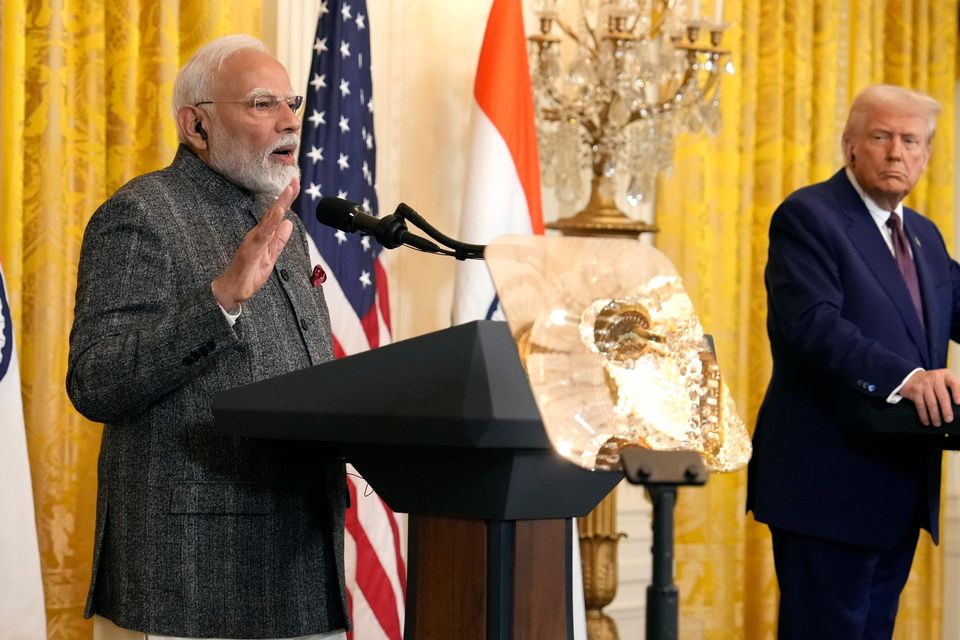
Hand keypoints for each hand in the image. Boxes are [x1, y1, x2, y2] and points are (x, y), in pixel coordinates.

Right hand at [212, 178, 298, 312]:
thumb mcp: (270, 257)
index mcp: (264, 236)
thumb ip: (279, 241)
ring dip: (280, 204)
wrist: (231, 292)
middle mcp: (258, 235)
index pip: (277, 215)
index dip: (287, 200)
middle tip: (295, 179)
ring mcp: (254, 241)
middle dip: (285, 196)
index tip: (296, 184)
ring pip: (269, 220)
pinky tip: (279, 213)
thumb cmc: (248, 275)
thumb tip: (289, 224)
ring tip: (289, 190)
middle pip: (274, 212)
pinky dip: (271, 222)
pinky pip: (263, 235)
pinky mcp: (250, 251)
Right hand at [899, 368, 959, 426]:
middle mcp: (935, 378)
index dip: (957, 393)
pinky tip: (926, 421)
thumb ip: (956, 388)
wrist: (912, 377)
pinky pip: (920, 405)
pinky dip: (923, 415)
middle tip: (948, 419)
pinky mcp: (915, 391)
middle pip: (942, 396)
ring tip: (937, 423)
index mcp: (946, 375)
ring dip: (935, 415)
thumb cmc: (934, 382)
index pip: (954, 384)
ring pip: (931, 402)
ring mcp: (924, 385)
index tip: (959, 403)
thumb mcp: (945, 380)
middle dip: (946, 409)